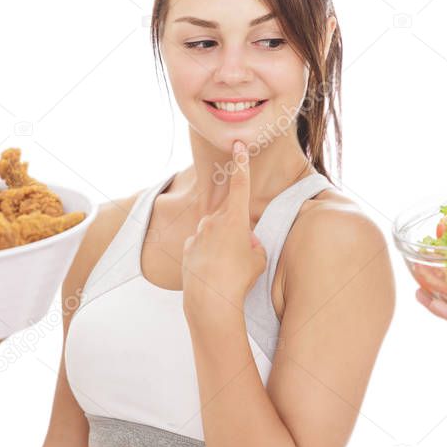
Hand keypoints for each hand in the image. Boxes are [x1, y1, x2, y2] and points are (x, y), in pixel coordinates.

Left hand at [182, 140, 266, 316]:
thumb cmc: (239, 278)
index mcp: (235, 219)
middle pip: (230, 217)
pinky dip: (210, 256)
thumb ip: (253, 243)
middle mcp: (213, 221)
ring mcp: (198, 233)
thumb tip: (245, 241)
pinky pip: (203, 246)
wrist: (210, 300)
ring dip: (224, 245)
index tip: (238, 145)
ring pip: (216, 233)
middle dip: (239, 231)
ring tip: (228, 269)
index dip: (241, 164)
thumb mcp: (258, 259)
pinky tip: (213, 272)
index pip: (240, 185)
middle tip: (242, 255)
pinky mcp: (188, 248)